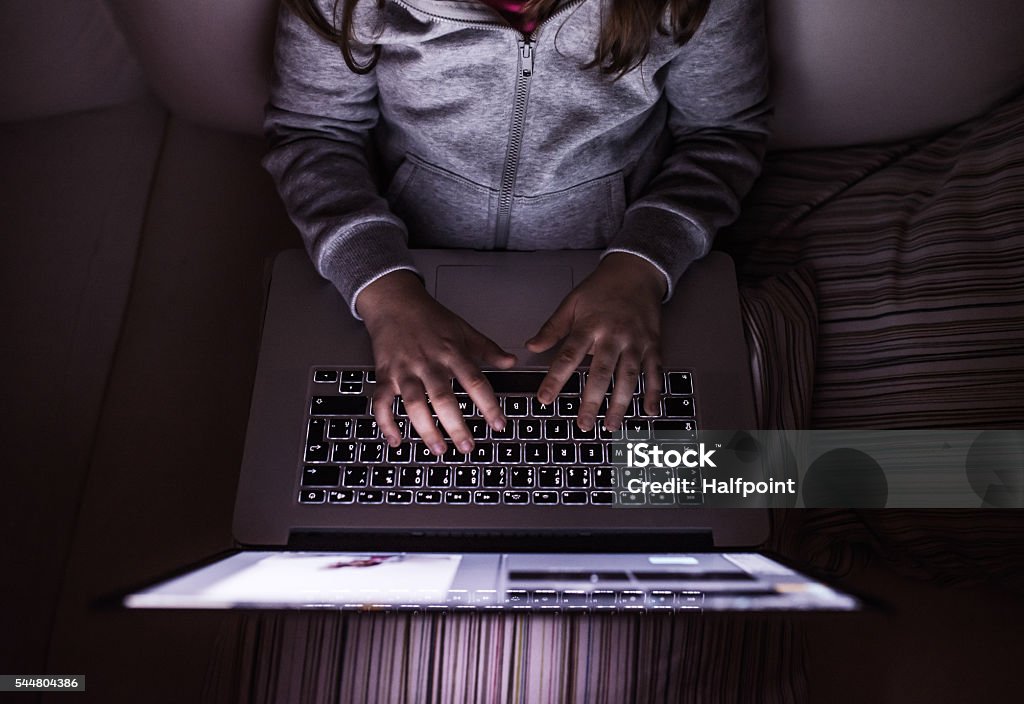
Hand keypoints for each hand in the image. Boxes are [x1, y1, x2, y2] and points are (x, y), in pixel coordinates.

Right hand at [356, 271, 515, 454]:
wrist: (394, 301)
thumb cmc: (430, 317)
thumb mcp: (463, 329)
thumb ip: (487, 349)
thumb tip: (512, 361)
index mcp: (452, 353)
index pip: (475, 382)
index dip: (488, 405)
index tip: (499, 424)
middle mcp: (429, 363)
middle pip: (444, 398)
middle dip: (457, 425)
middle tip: (468, 447)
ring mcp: (406, 370)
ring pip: (415, 404)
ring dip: (426, 430)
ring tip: (440, 449)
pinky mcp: (386, 374)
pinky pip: (382, 402)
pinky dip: (386, 423)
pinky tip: (396, 440)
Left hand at [526, 253, 665, 431]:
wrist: (636, 271)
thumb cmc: (602, 288)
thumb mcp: (571, 303)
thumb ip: (552, 328)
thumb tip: (531, 346)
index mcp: (589, 326)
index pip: (568, 357)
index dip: (555, 380)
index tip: (545, 399)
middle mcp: (613, 336)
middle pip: (601, 373)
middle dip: (591, 401)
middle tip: (582, 424)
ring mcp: (636, 342)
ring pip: (628, 377)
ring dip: (620, 404)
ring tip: (610, 425)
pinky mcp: (653, 345)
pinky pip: (654, 372)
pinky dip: (653, 392)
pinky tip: (649, 411)